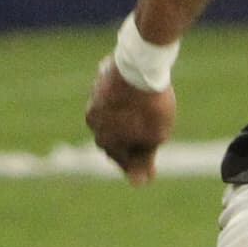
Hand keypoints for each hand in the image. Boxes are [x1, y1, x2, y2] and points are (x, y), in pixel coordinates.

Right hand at [86, 56, 171, 187]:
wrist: (143, 63)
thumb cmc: (150, 106)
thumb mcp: (154, 137)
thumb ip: (144, 160)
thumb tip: (138, 183)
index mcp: (105, 139)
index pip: (122, 161)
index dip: (138, 166)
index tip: (151, 169)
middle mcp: (93, 121)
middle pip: (112, 138)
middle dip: (128, 144)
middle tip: (145, 145)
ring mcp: (94, 98)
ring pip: (109, 116)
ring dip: (122, 121)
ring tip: (139, 119)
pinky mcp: (100, 79)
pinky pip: (111, 95)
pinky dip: (121, 100)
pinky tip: (134, 98)